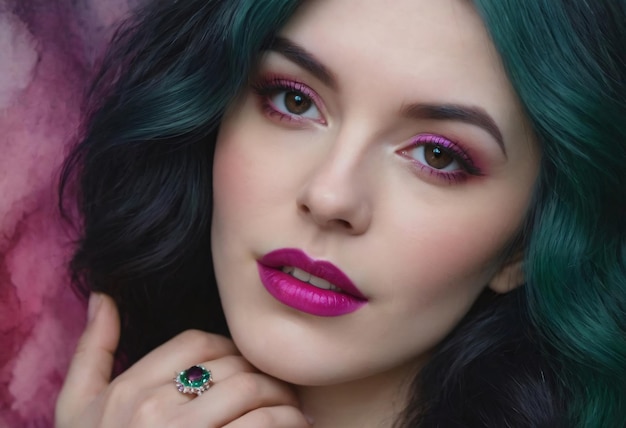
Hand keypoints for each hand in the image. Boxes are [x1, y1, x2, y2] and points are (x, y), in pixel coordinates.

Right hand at [56, 293, 310, 426]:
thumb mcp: (76, 407)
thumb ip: (92, 350)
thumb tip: (104, 296)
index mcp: (128, 389)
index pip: (198, 342)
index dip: (230, 347)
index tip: (243, 364)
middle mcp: (154, 410)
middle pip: (230, 366)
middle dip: (263, 374)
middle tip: (279, 388)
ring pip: (251, 392)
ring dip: (282, 398)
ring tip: (292, 409)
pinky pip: (261, 426)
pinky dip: (286, 422)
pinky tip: (294, 427)